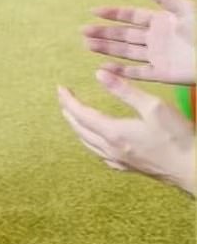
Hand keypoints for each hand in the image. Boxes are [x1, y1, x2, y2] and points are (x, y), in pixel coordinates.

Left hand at [58, 70, 194, 194]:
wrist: (194, 169)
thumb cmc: (177, 137)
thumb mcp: (153, 106)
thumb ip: (124, 90)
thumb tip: (99, 74)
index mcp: (114, 132)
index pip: (81, 115)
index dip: (68, 100)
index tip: (60, 88)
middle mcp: (111, 148)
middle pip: (80, 129)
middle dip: (69, 112)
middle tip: (63, 98)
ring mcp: (119, 160)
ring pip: (87, 143)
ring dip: (77, 127)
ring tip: (73, 116)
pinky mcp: (129, 168)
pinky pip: (100, 154)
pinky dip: (90, 142)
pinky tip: (95, 141)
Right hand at [83, 0, 194, 85]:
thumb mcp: (186, 9)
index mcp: (161, 20)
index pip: (130, 16)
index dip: (112, 13)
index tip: (93, 11)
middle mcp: (155, 38)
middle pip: (123, 35)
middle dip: (103, 33)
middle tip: (82, 30)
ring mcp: (157, 56)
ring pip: (125, 52)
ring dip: (106, 49)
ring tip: (87, 45)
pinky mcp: (162, 74)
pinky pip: (137, 73)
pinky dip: (121, 71)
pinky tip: (104, 68)